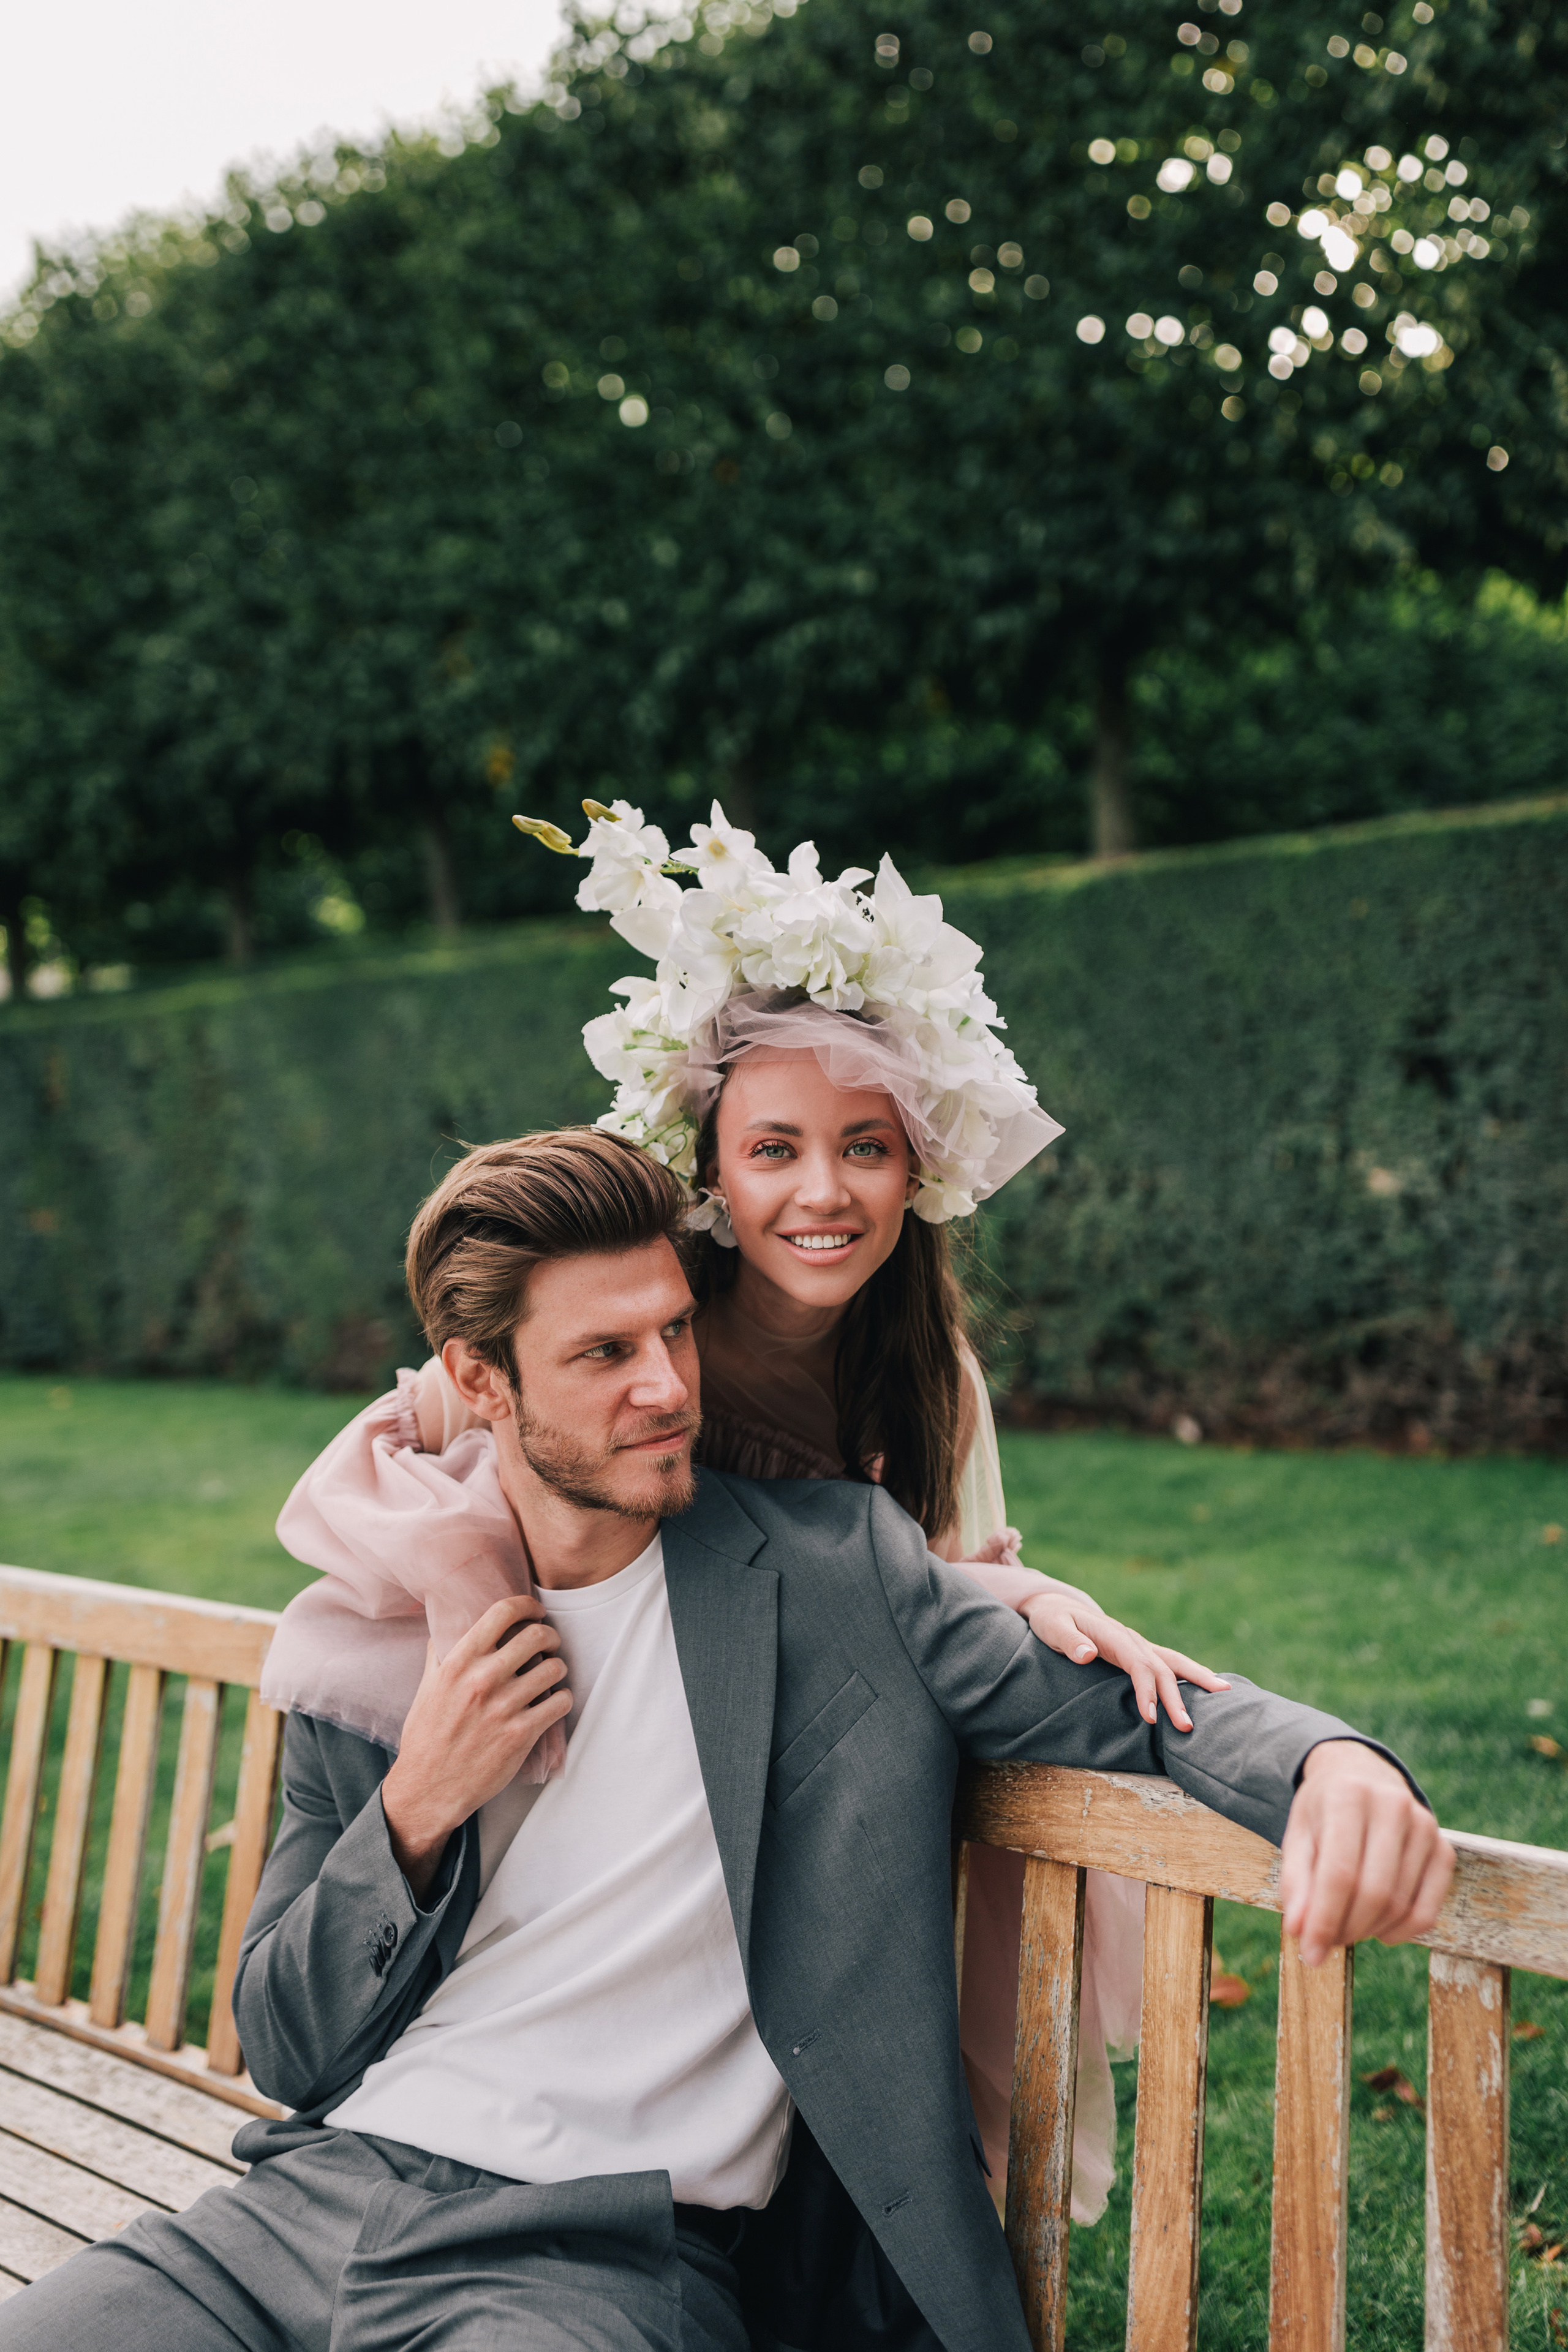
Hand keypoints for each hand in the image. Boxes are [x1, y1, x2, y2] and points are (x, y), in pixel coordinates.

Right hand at [381, 1596, 570, 1900]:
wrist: (428, 1789)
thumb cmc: (427, 1737)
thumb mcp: (427, 1687)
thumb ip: (442, 1652)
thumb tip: (449, 1620)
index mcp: (458, 1663)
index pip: (502, 1612)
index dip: (526, 1605)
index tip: (534, 1611)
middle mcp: (483, 1680)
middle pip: (536, 1635)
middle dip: (549, 1635)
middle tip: (548, 1645)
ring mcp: (504, 1707)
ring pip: (555, 1667)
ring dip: (558, 1668)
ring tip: (550, 1675)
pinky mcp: (521, 1734)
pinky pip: (561, 1702)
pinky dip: (562, 1699)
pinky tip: (552, 1703)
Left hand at [1021, 1583, 1229, 1732]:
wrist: (1055, 1605)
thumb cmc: (1052, 1619)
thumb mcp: (1052, 1627)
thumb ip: (1069, 1641)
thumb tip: (1087, 1654)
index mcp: (1114, 1635)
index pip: (1138, 1665)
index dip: (1146, 1691)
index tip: (1150, 1718)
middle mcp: (1132, 1639)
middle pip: (1162, 1666)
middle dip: (1177, 1696)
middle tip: (1188, 1726)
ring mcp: (1138, 1644)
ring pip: (1173, 1661)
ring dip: (1196, 1677)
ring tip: (1225, 1692)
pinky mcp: (1138, 1651)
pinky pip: (1167, 1663)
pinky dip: (1187, 1673)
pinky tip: (1204, 1685)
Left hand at [1280, 1739, 1454, 1966]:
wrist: (1361, 1774)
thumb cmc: (1323, 1811)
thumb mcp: (1298, 1835)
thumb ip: (1296, 1882)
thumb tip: (1298, 1931)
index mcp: (1348, 1796)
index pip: (1339, 1873)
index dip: (1324, 1920)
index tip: (1309, 1953)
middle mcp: (1392, 1805)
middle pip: (1373, 1891)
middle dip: (1346, 1930)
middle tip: (1326, 1944)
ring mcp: (1425, 1826)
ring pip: (1399, 1904)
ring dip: (1369, 1932)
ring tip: (1345, 1931)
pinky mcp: (1444, 1849)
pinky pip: (1428, 1910)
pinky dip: (1402, 1932)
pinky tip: (1379, 1931)